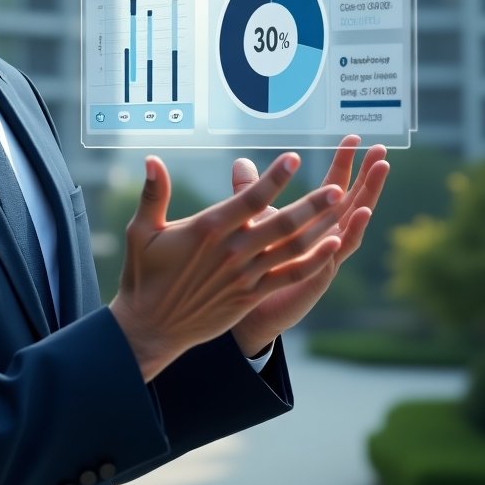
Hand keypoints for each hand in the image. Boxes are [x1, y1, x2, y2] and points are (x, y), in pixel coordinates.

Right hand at [109, 152, 347, 382]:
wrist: (152, 325)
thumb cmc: (144, 274)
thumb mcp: (142, 231)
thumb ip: (153, 194)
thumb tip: (152, 160)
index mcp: (207, 229)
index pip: (248, 199)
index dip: (273, 179)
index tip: (293, 159)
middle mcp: (232, 251)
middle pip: (279, 223)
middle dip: (311, 204)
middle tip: (337, 186)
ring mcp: (245, 275)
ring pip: (291, 248)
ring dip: (318, 228)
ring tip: (342, 208)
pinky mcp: (251, 295)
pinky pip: (289, 276)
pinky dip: (314, 261)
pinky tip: (333, 246)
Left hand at [229, 135, 390, 357]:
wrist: (245, 306)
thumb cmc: (253, 260)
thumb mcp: (253, 220)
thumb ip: (250, 192)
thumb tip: (241, 161)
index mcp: (313, 221)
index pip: (335, 186)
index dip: (345, 163)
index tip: (355, 138)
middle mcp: (324, 238)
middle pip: (352, 203)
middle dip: (368, 178)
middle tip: (382, 152)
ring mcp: (323, 259)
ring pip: (349, 229)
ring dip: (364, 203)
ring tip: (377, 182)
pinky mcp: (311, 280)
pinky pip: (330, 260)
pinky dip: (341, 242)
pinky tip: (349, 225)